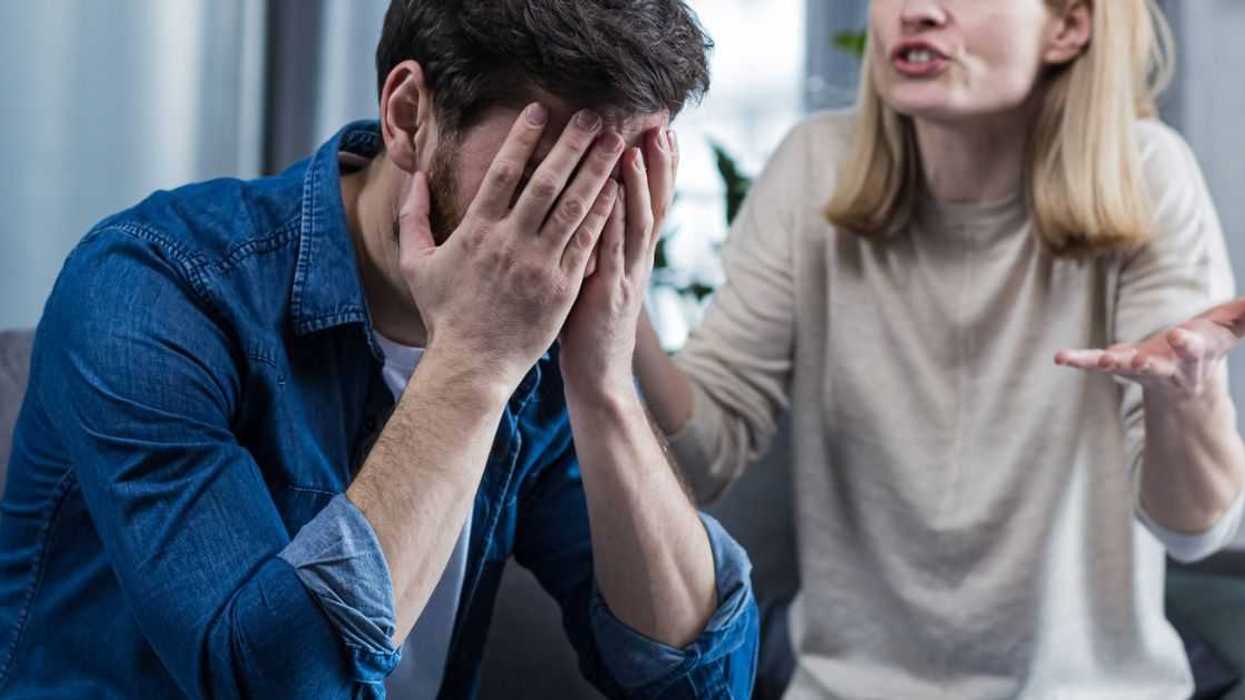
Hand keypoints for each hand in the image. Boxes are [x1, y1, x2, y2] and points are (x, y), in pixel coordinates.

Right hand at [398, 104, 624, 389]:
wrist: (472, 365)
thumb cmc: (444, 315)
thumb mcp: (416, 264)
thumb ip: (412, 217)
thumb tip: (414, 177)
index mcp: (477, 232)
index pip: (503, 173)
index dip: (522, 138)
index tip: (539, 111)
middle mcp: (511, 242)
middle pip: (547, 181)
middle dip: (572, 144)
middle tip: (592, 115)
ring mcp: (541, 265)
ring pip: (575, 207)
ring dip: (597, 170)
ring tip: (614, 142)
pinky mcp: (563, 287)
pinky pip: (587, 242)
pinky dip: (603, 213)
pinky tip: (618, 189)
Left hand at [560, 127, 677, 394]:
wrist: (600, 378)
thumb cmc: (590, 328)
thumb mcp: (598, 278)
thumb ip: (599, 245)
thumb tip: (591, 210)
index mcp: (634, 256)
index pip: (652, 202)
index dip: (660, 167)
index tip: (663, 130)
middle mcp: (637, 261)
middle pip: (655, 204)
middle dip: (659, 165)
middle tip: (662, 125)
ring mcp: (626, 277)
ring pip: (637, 223)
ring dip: (637, 185)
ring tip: (635, 148)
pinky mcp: (608, 293)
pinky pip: (611, 250)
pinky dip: (613, 221)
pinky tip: (609, 195)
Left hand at [1055, 298, 1244, 399]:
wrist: (1186, 380)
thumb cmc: (1208, 344)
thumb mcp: (1229, 328)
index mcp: (1195, 356)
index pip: (1194, 350)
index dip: (1188, 344)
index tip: (1181, 335)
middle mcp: (1167, 367)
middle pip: (1160, 366)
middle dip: (1151, 362)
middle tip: (1141, 360)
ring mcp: (1140, 368)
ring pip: (1127, 369)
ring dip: (1114, 364)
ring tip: (1103, 361)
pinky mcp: (1119, 365)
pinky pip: (1095, 363)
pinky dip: (1079, 360)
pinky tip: (1060, 357)